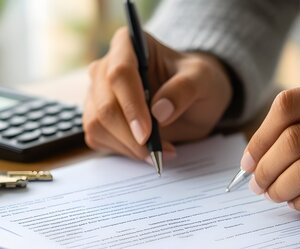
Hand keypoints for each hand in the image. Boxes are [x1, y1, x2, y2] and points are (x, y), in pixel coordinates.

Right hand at [83, 27, 232, 161]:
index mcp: (127, 44)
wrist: (193, 99)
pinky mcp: (97, 117)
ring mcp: (97, 93)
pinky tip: (146, 151)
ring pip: (97, 125)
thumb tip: (159, 112)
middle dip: (130, 136)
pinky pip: (98, 138)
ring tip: (159, 152)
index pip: (119, 73)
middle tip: (158, 153)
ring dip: (128, 146)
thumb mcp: (203, 79)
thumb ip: (184, 89)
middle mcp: (105, 67)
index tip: (147, 134)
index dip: (131, 105)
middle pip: (105, 105)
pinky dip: (123, 150)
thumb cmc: (196, 81)